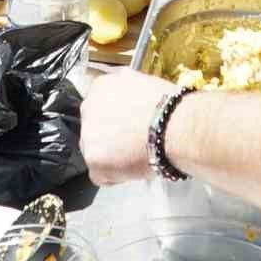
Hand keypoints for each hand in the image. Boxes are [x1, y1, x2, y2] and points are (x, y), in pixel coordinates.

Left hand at [81, 68, 170, 184]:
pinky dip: (116, 176)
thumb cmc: (167, 106)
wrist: (172, 128)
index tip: (131, 125)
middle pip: (96, 128)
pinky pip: (101, 175)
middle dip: (111, 137)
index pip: (101, 106)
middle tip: (133, 142)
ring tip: (137, 157)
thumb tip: (132, 102)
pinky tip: (134, 169)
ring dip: (112, 157)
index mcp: (100, 86)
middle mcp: (88, 108)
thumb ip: (128, 93)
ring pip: (96, 152)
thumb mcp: (143, 84)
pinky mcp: (93, 161)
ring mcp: (87, 136)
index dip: (118, 118)